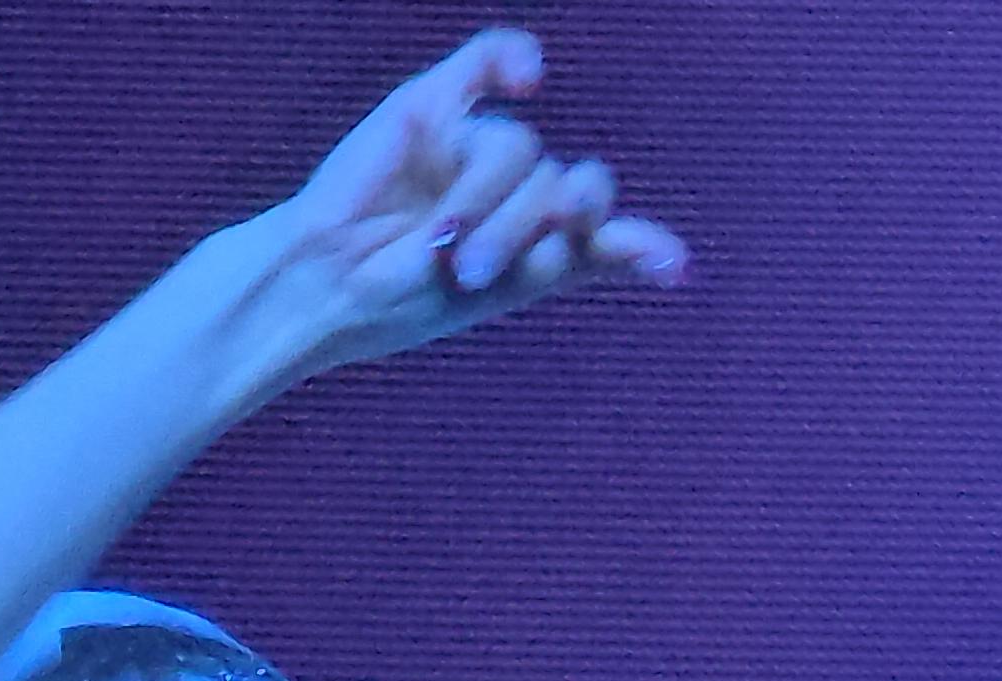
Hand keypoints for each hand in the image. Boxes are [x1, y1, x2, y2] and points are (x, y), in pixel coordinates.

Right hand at [269, 32, 687, 381]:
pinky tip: (530, 77)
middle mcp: (516, 188)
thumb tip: (678, 260)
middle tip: (466, 269)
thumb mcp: (497, 292)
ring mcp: (475, 144)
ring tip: (439, 240)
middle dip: (519, 229)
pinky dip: (514, 59)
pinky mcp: (435, 103)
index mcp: (539, 239)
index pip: (602, 221)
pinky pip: (492, 57)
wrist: (323, 282)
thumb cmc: (403, 301)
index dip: (626, 239)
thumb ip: (580, 260)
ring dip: (482, 199)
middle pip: (558, 183)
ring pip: (516, 146)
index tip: (649, 265)